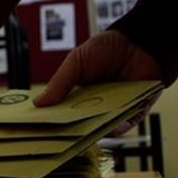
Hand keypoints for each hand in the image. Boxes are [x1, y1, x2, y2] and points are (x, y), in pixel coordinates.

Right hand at [34, 29, 162, 133]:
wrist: (138, 42)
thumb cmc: (107, 48)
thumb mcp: (76, 61)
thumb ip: (59, 82)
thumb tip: (38, 103)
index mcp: (78, 94)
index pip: (62, 113)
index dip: (53, 120)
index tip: (41, 127)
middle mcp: (95, 105)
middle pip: (80, 125)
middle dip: (71, 131)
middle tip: (61, 135)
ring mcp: (114, 109)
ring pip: (102, 128)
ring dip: (95, 131)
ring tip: (87, 130)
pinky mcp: (134, 112)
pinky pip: (125, 126)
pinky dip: (119, 128)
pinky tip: (112, 125)